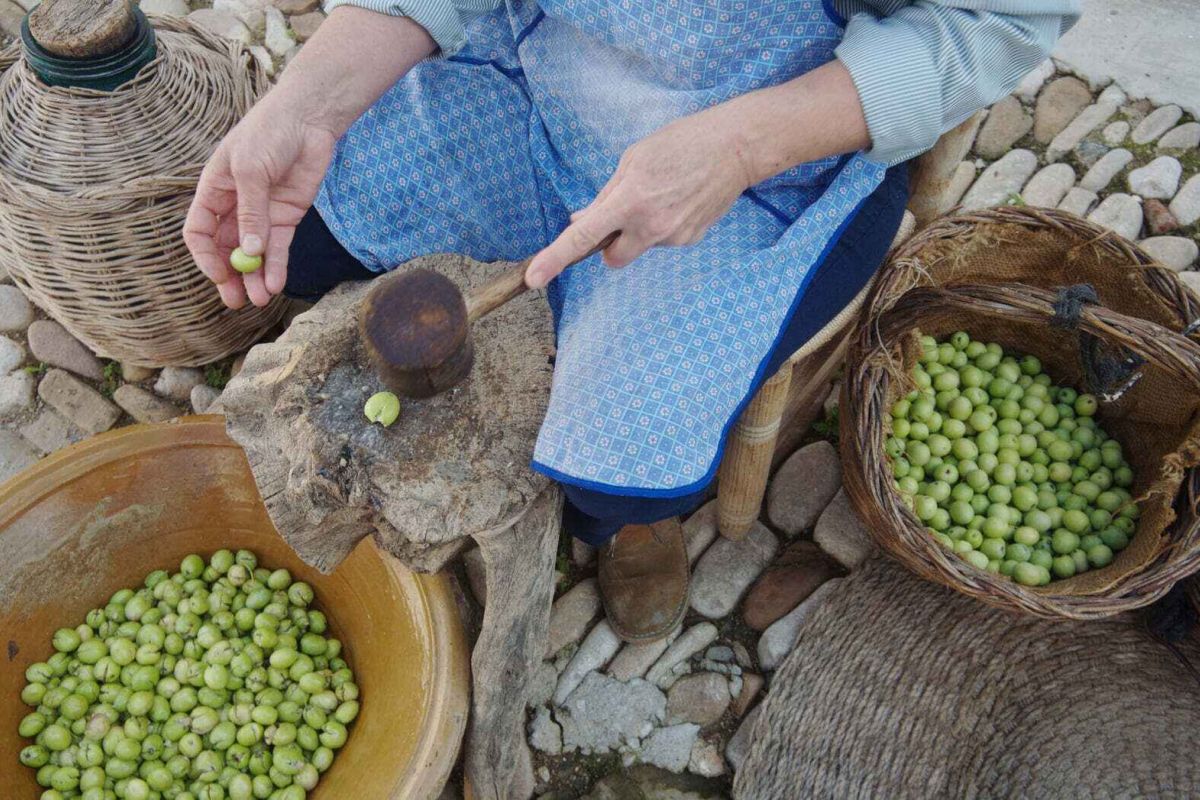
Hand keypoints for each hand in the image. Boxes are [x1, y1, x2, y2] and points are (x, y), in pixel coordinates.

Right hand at [184, 93, 337, 308]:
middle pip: (226, 250)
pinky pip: (278, 248)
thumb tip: (249, 250)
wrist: (308, 120)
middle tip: (236, 301)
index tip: (219, 275)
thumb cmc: (269, 133)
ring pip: (253, 254)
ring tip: (260, 300)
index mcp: (214, 191)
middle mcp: (235, 206)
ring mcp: (262, 213)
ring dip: (255, 278)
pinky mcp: (287, 216)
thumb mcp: (251, 169)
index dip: (206, 256)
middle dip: (231, 276)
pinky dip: (276, 266)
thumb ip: (250, 211)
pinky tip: (275, 283)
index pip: (200, 231)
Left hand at [525, 60, 870, 287]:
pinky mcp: (690, 240)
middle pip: (611, 258)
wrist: (734, 148)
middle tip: (622, 217)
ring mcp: (672, 237)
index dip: (554, 257)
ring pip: (639, 247)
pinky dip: (664, 225)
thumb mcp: (633, 160)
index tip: (534, 277)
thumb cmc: (679, 144)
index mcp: (629, 199)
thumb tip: (581, 220)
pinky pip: (663, 240)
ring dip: (640, 230)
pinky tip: (680, 200)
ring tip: (663, 195)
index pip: (583, 236)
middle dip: (609, 246)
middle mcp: (649, 225)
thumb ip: (605, 195)